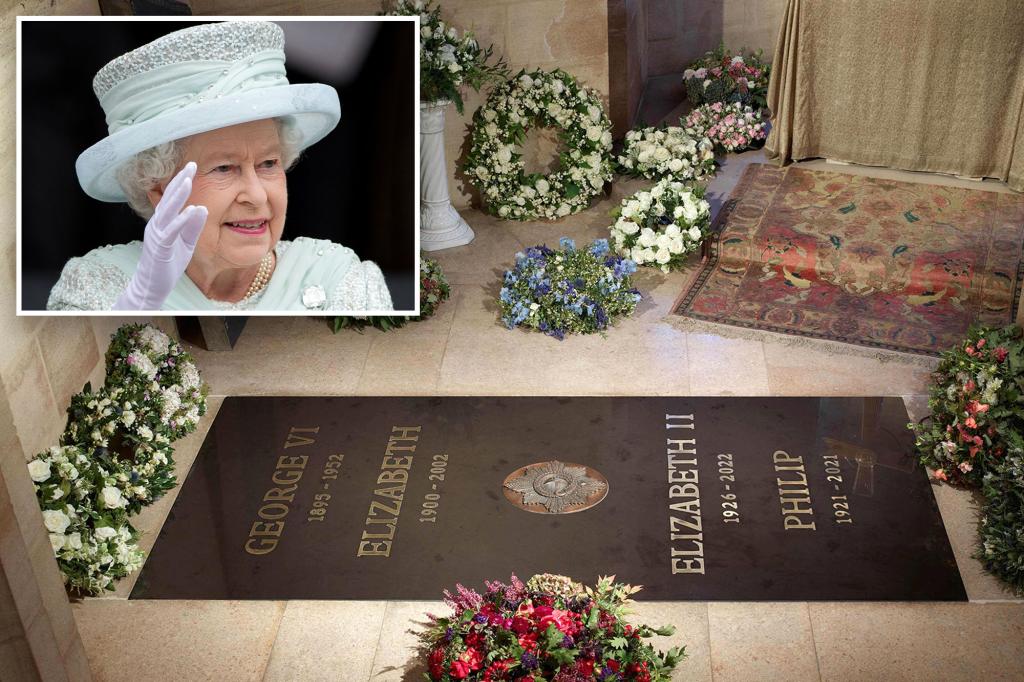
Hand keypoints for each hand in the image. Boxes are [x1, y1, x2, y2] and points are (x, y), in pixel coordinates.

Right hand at [113, 162, 207, 310]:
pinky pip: (171, 231)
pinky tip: (192, 210)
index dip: (181, 181)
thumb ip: (193, 226)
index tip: (192, 166)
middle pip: (168, 198)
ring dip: (178, 195)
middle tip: (191, 164)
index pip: (172, 197)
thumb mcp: (187, 243)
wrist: (153, 285)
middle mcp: (157, 224)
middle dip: (180, 180)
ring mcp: (156, 235)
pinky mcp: (160, 247)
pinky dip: (181, 220)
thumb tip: (202, 208)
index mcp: (162, 221)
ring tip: (188, 180)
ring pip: (167, 211)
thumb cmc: (169, 263)